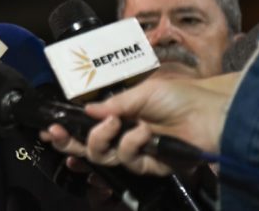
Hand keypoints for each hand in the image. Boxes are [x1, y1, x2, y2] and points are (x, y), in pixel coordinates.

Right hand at [42, 76, 230, 175]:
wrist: (209, 113)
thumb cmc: (179, 97)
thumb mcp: (140, 93)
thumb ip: (112, 104)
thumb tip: (86, 110)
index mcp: (119, 118)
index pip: (86, 128)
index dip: (67, 131)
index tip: (49, 128)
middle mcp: (123, 136)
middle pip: (88, 149)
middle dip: (69, 142)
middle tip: (57, 133)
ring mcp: (136, 152)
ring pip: (103, 156)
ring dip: (103, 138)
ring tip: (116, 122)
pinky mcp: (150, 165)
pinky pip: (128, 160)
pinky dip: (132, 144)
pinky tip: (143, 132)